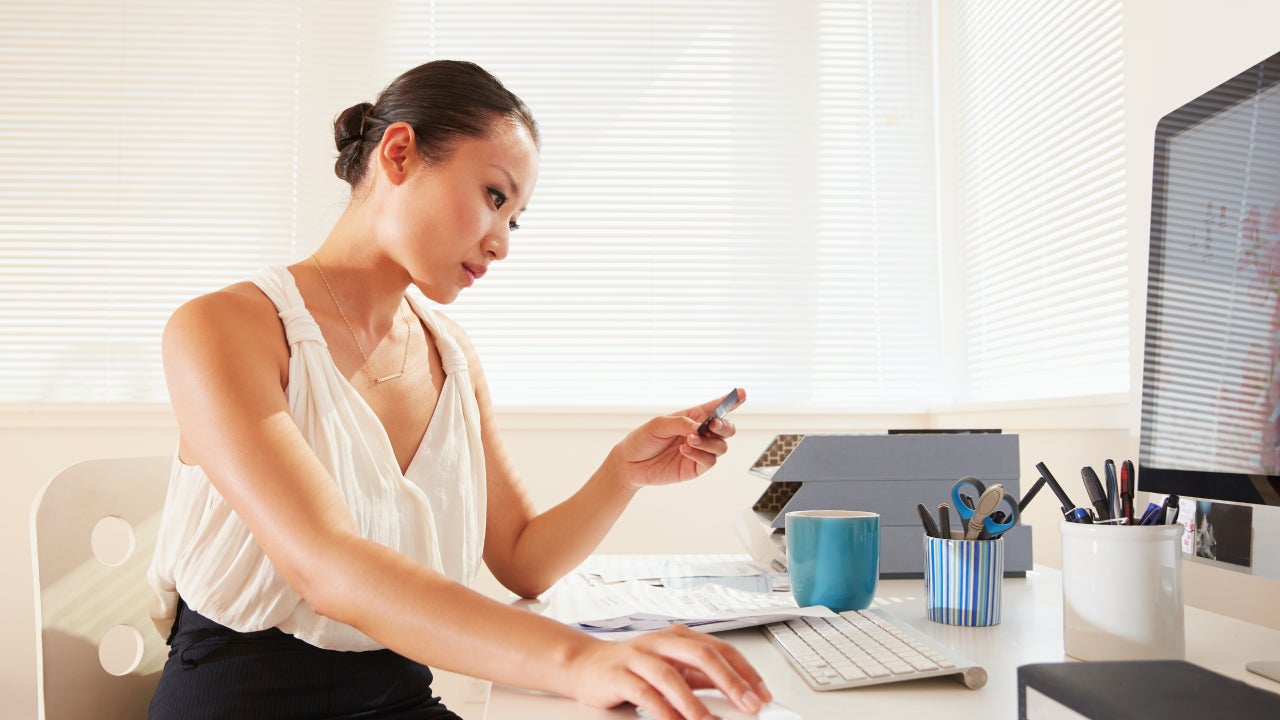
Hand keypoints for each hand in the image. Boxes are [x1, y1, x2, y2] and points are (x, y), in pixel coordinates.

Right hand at [566, 624, 770, 719]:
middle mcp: (661, 641)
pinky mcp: (618, 674)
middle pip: (702, 654)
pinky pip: (643, 692)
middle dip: (730, 682)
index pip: (721, 649)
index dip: (745, 672)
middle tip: (748, 705)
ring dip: (694, 702)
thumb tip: (738, 694)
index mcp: (679, 636)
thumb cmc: (633, 667)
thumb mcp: (673, 669)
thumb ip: (701, 678)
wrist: (586, 665)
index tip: (762, 695)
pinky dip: (662, 710)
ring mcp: (638, 656)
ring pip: (671, 675)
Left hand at [614, 389, 744, 488]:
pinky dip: (700, 454)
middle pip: (727, 428)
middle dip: (725, 425)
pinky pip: (709, 461)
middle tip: (712, 425)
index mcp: (694, 416)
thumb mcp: (659, 424)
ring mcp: (700, 451)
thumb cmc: (643, 438)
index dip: (732, 400)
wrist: (630, 463)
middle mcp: (701, 433)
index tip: (742, 393)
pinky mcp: (696, 467)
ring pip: (721, 446)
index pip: (717, 407)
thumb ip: (681, 423)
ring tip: (689, 440)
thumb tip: (700, 430)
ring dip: (708, 442)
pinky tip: (684, 450)